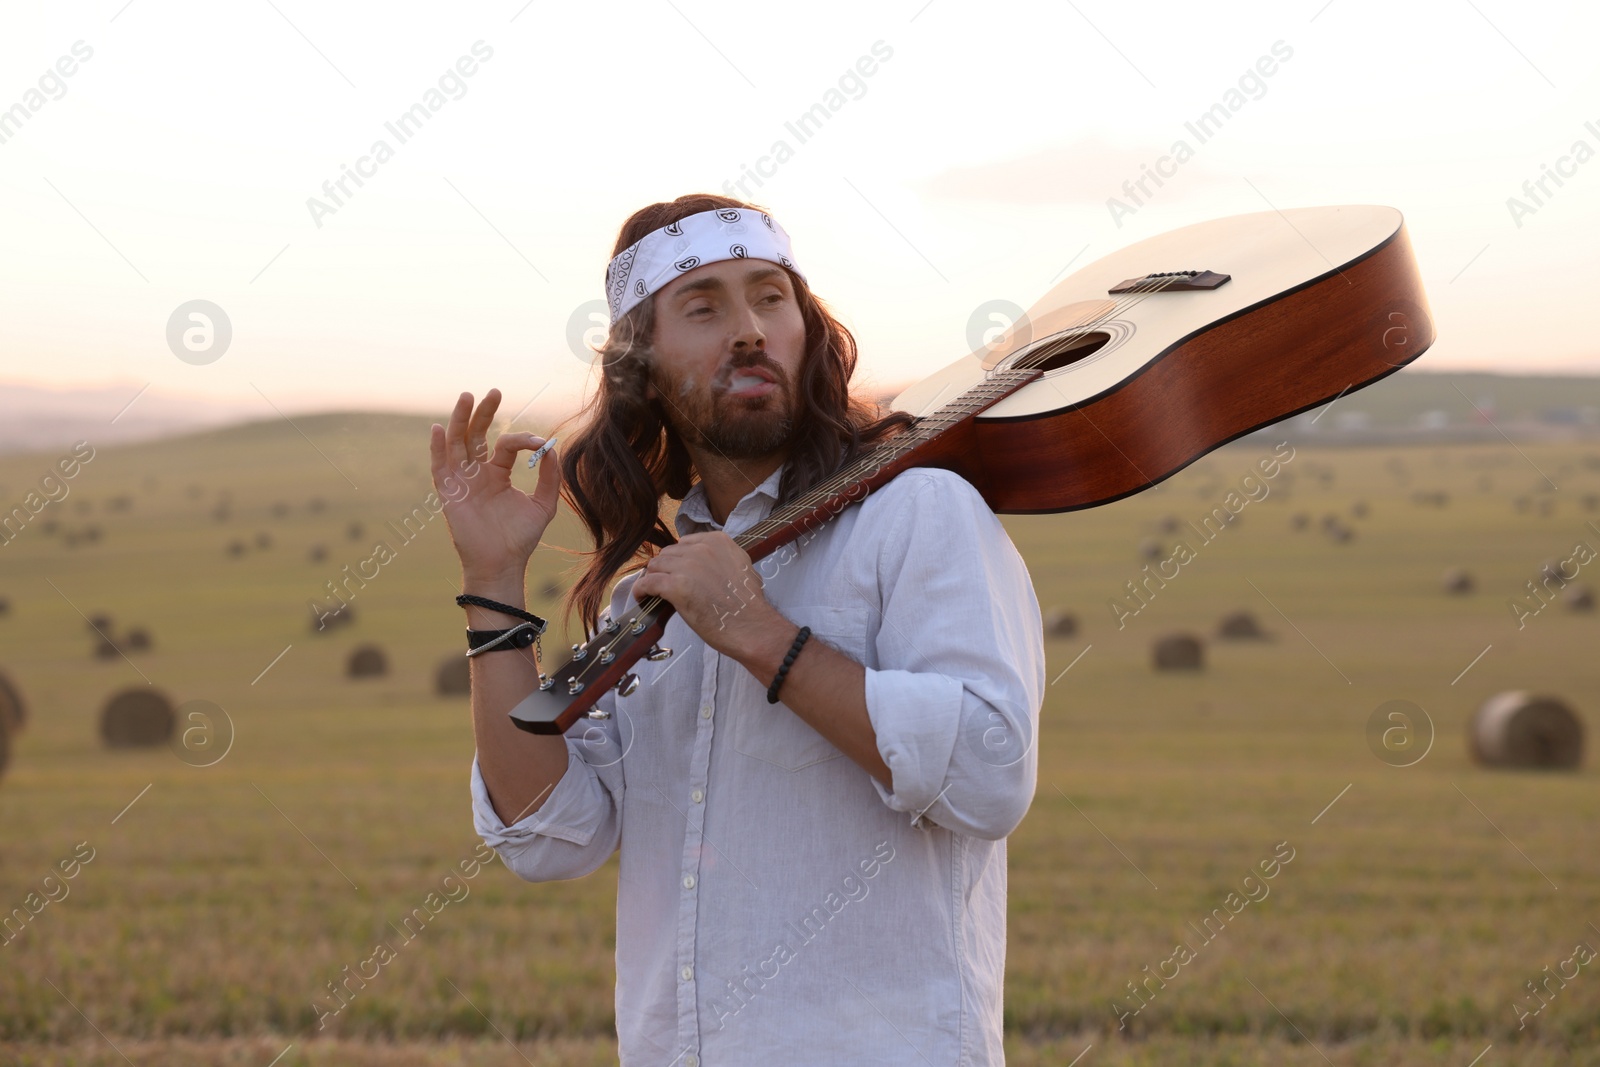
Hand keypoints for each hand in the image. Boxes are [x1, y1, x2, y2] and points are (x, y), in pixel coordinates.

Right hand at [429, 389, 559, 582]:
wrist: (502, 564)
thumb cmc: (520, 538)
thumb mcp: (543, 505)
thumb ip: (550, 477)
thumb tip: (553, 447)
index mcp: (498, 474)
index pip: (505, 444)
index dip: (522, 439)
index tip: (539, 442)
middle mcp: (478, 474)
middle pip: (476, 435)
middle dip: (484, 413)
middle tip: (494, 392)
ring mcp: (462, 481)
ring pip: (457, 443)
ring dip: (460, 419)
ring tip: (467, 396)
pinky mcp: (449, 493)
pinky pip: (439, 467)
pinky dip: (437, 447)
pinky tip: (438, 427)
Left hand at [631, 532, 775, 657]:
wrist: (751, 626)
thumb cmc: (748, 604)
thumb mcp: (742, 567)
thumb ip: (722, 558)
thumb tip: (707, 563)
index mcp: (718, 541)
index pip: (685, 543)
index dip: (678, 559)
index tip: (677, 572)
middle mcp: (701, 549)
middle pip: (668, 553)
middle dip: (665, 569)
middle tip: (666, 585)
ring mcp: (687, 566)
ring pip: (655, 565)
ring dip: (653, 578)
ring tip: (653, 592)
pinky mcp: (675, 586)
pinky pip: (648, 582)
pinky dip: (641, 590)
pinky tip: (642, 598)